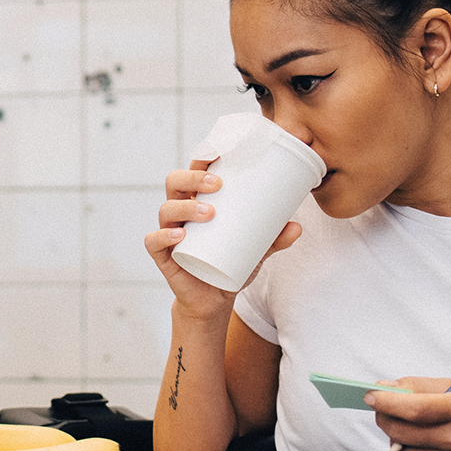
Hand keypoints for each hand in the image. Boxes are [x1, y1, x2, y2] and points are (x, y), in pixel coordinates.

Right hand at [144, 161, 300, 318]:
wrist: (215, 299)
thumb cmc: (232, 264)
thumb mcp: (257, 250)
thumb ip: (275, 238)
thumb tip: (297, 226)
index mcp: (198, 200)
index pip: (194, 170)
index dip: (201, 157)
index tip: (220, 152)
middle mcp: (180, 212)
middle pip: (175, 182)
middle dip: (193, 177)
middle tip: (218, 183)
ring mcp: (169, 232)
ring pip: (166, 209)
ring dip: (185, 207)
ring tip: (209, 213)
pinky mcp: (163, 257)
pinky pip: (153, 241)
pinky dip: (164, 236)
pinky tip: (179, 236)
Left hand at [367, 377, 450, 450]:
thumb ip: (420, 386)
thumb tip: (383, 387)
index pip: (414, 409)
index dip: (387, 402)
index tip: (370, 395)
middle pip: (402, 430)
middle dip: (384, 416)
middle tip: (380, 407)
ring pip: (401, 447)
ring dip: (396, 433)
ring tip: (410, 423)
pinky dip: (411, 449)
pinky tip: (427, 442)